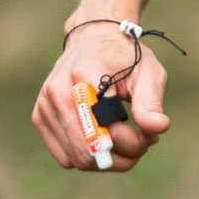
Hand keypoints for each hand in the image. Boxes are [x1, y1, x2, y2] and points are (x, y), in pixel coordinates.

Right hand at [31, 23, 170, 173]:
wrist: (94, 38)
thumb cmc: (126, 58)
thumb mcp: (149, 73)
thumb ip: (151, 102)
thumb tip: (158, 127)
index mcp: (85, 76)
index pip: (108, 131)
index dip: (135, 142)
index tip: (152, 134)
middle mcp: (59, 91)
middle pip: (89, 152)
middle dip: (122, 158)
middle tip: (141, 145)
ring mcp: (45, 105)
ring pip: (77, 160)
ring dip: (107, 160)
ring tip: (125, 140)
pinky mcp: (39, 117)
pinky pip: (65, 157)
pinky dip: (88, 157)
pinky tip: (105, 139)